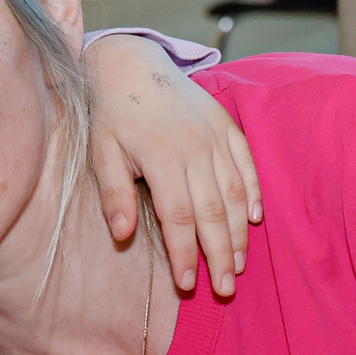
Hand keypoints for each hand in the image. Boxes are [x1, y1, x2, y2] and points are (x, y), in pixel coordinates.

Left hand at [82, 33, 261, 296]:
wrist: (134, 63)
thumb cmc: (113, 114)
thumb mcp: (102, 152)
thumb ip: (114, 193)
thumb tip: (122, 235)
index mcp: (161, 158)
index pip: (177, 218)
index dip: (184, 255)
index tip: (187, 286)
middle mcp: (194, 149)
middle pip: (212, 213)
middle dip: (219, 256)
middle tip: (225, 291)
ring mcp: (214, 137)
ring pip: (234, 193)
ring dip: (238, 233)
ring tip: (238, 265)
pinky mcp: (227, 126)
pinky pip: (247, 164)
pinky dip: (253, 192)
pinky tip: (254, 220)